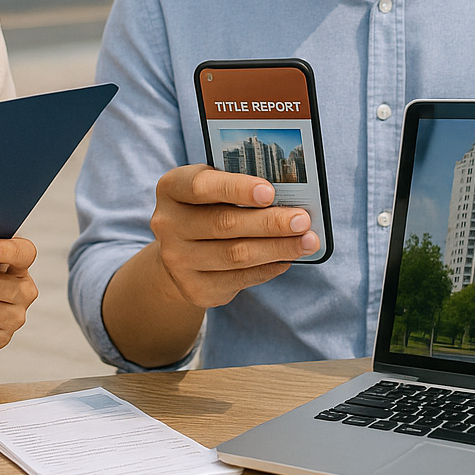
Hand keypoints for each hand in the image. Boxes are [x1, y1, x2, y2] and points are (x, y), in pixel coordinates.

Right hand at [150, 163, 318, 308]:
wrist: (180, 251)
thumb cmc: (207, 207)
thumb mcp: (213, 187)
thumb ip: (239, 187)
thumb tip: (288, 196)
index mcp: (172, 188)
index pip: (201, 186)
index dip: (236, 189)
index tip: (270, 192)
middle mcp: (168, 224)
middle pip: (224, 224)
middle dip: (270, 222)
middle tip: (303, 220)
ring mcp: (178, 260)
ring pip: (236, 255)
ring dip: (278, 248)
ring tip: (307, 241)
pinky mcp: (194, 288)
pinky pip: (240, 279)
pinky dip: (269, 268)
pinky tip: (287, 258)